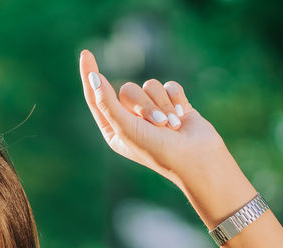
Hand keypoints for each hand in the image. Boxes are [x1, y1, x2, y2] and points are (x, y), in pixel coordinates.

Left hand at [79, 49, 225, 193]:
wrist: (196, 158)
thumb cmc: (157, 150)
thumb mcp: (125, 128)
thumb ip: (107, 103)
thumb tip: (94, 77)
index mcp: (114, 129)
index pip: (96, 97)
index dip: (91, 75)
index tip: (85, 54)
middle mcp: (131, 118)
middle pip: (128, 90)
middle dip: (144, 105)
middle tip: (156, 125)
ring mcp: (153, 110)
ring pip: (150, 85)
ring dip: (162, 105)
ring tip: (172, 125)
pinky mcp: (173, 103)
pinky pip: (169, 86)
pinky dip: (176, 100)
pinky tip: (183, 116)